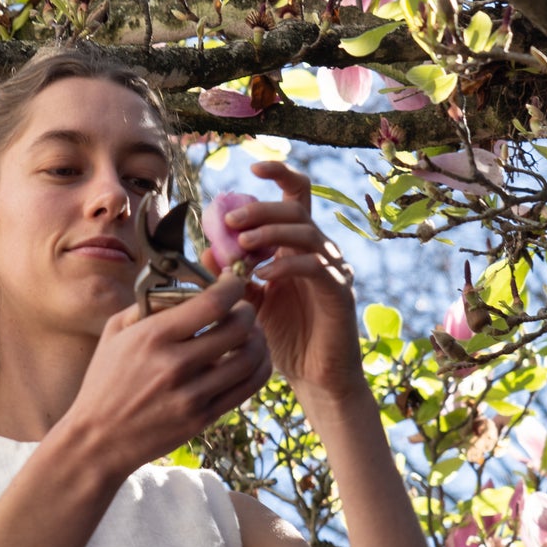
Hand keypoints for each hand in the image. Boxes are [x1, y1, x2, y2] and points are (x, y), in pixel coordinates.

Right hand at [63, 271, 272, 479]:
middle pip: (239, 328)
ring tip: (251, 333)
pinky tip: (252, 358)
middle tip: (242, 309)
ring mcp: (192, 394)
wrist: (99, 440)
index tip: (232, 282)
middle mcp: (176, 364)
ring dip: (259, 339)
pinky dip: (259, 367)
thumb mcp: (113, 333)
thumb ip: (146, 305)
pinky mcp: (203, 418)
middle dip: (248, 311)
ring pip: (250, 358)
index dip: (232, 287)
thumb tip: (182, 285)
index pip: (212, 303)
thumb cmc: (104, 382)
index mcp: (153, 337)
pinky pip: (247, 387)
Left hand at [207, 160, 364, 396]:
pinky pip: (314, 265)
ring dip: (270, 233)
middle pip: (295, 208)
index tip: (252, 168)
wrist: (315, 377)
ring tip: (242, 246)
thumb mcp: (250, 303)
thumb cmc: (284, 338)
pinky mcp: (339, 290)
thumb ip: (233, 276)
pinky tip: (263, 275)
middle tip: (229, 222)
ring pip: (305, 231)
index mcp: (299, 245)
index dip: (280, 174)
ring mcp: (333, 268)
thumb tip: (207, 250)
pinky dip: (286, 265)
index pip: (295, 195)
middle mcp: (319, 249)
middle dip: (260, 210)